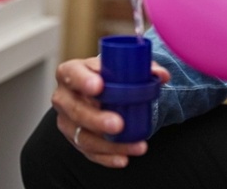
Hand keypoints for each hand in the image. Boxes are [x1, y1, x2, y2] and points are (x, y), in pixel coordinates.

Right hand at [51, 56, 170, 168]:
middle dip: (96, 119)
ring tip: (135, 145)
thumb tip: (161, 75)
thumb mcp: (120, 67)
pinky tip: (123, 158)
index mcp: (71, 72)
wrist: (99, 92)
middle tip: (118, 124)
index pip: (71, 74)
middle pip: (75, 110)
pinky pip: (89, 152)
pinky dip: (107, 157)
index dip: (83, 80)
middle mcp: (64, 97)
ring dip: (109, 144)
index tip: (99, 86)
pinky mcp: (75, 139)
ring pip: (83, 136)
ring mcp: (67, 121)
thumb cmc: (107, 76)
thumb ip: (143, 68)